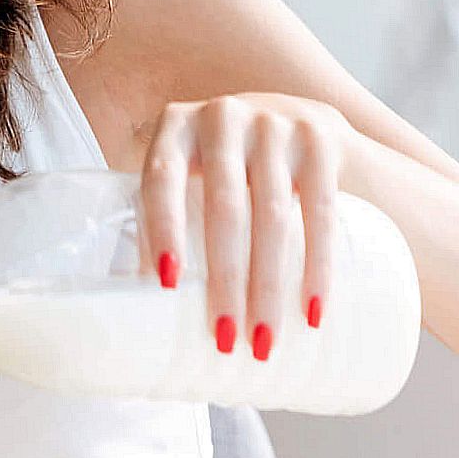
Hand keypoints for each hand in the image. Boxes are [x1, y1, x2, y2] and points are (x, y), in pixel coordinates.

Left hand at [139, 92, 355, 362]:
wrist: (305, 123)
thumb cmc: (229, 167)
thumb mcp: (192, 174)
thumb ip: (166, 217)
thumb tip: (136, 299)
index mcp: (176, 126)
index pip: (161, 178)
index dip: (163, 229)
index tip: (169, 284)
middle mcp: (224, 117)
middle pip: (224, 207)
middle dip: (225, 279)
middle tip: (226, 338)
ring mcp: (277, 124)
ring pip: (273, 215)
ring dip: (269, 285)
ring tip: (264, 340)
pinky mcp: (322, 140)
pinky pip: (321, 210)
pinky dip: (318, 265)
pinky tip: (312, 308)